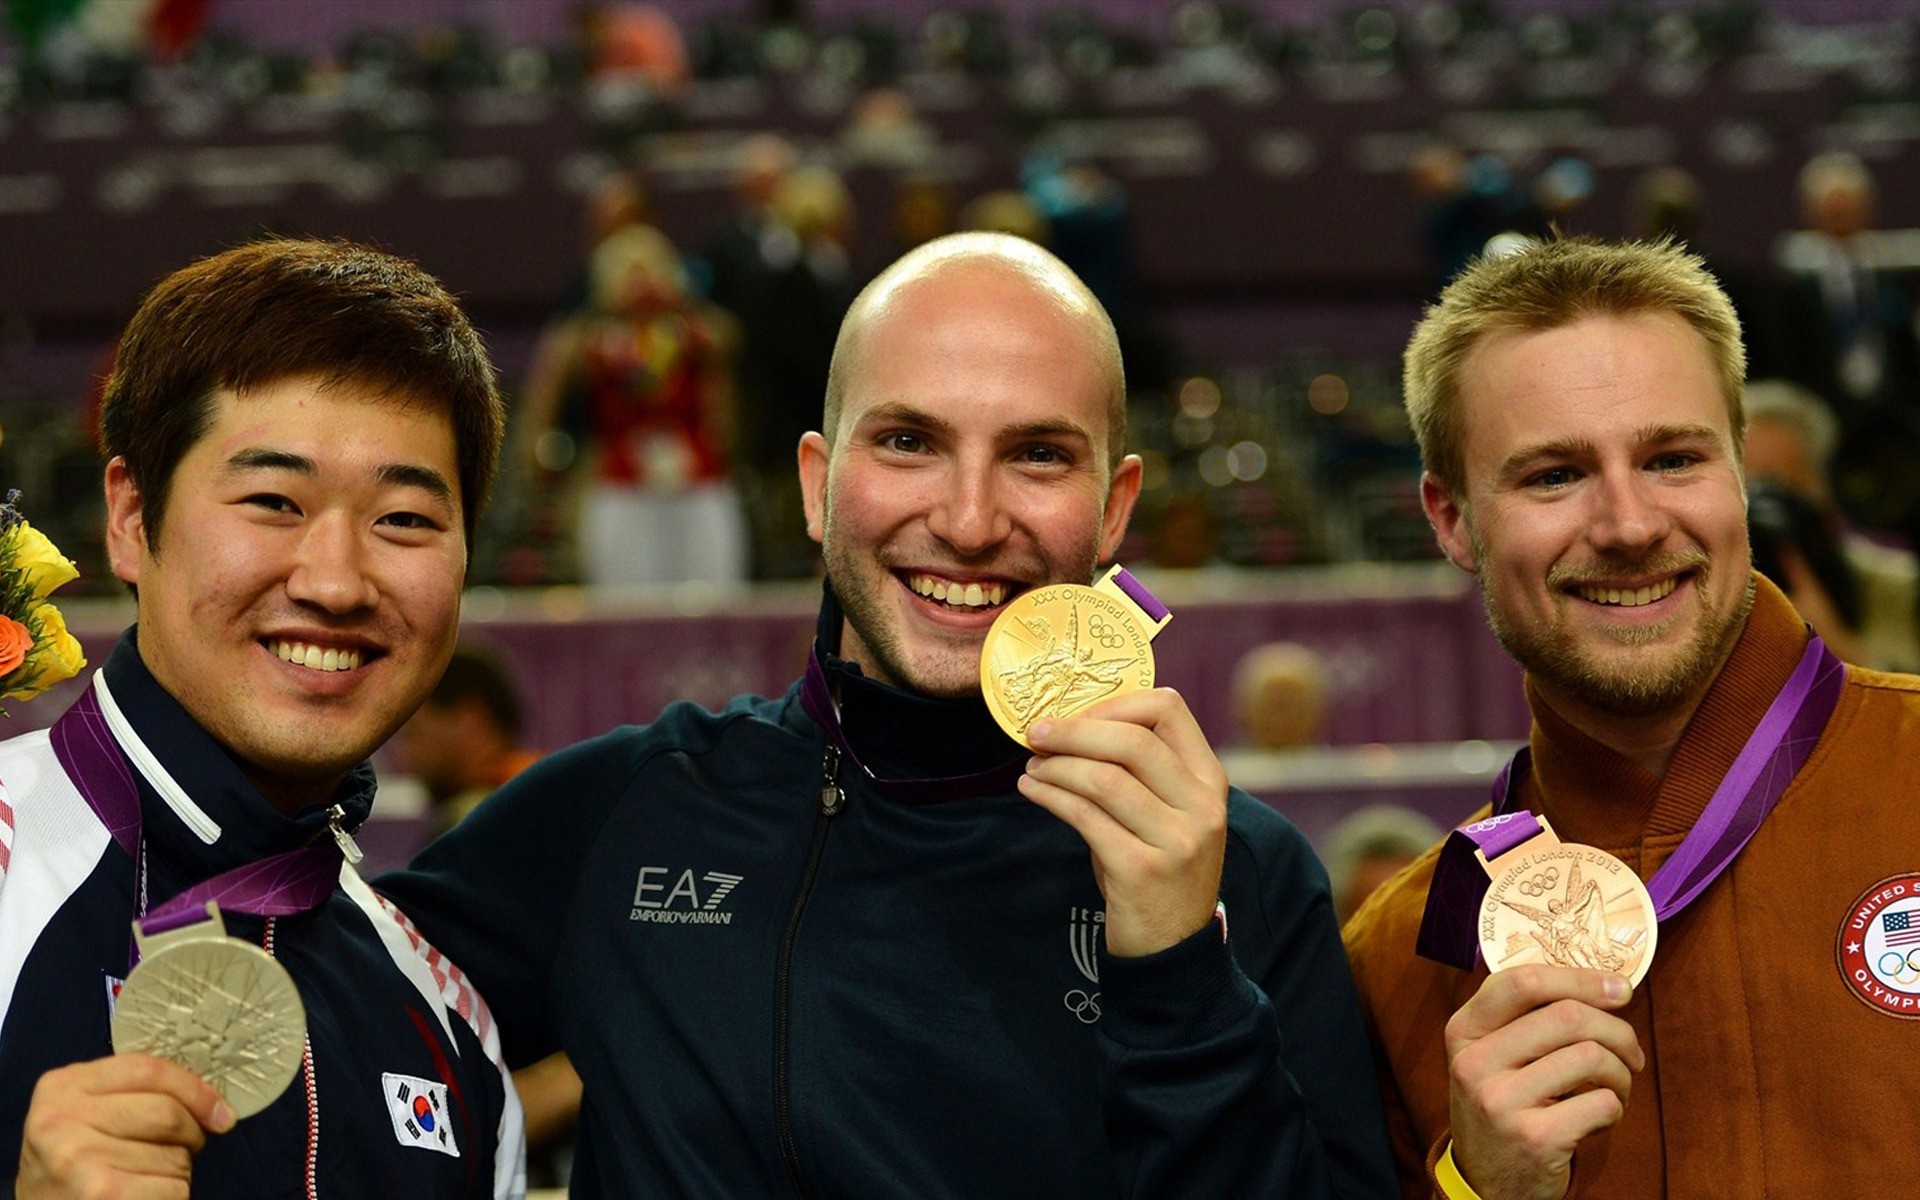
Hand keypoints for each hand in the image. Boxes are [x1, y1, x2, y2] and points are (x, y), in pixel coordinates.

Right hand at [17, 1053, 233, 1199]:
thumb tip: (214, 1103)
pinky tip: (143, 1196)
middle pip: (167, 1112)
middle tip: (184, 1148)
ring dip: (176, 1170)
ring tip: (144, 1177)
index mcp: (64, 1086)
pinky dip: (171, 1195)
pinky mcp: (100, 1193)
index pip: (149, 1069)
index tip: (220, 1110)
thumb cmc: (72, 1164)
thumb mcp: (84, 1115)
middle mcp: (64, 1118)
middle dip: (191, 1133)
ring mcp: (78, 1157)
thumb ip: (132, 1094)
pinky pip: (172, 1188)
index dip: (195, 1089)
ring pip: (175, 1155)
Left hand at [1019, 688, 1227, 957]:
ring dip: (1056, 766)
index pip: (1167, 709)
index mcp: (1209, 781)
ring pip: (1104, 779)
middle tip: (1035, 732)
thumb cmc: (1158, 868)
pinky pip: (1085, 817)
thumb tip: (1070, 725)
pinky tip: (1032, 790)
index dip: (1114, 705)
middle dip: (1073, 731)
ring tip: (1032, 766)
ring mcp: (1176, 840)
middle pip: (1131, 741)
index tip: (1076, 714)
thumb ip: (1138, 770)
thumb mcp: (1167, 813)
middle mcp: (1201, 807)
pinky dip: (1050, 797)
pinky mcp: (1141, 869)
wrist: (1171, 946)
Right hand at [1444, 966, 1643, 1199]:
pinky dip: (1615, 1107)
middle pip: (1567, 1016)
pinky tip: (1600, 1117)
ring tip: (1616, 1088)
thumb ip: (1527, 1018)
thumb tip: (1607, 984)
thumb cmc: (1504, 1105)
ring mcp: (1500, 1102)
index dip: (1579, 979)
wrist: (1485, 1181)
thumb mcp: (1493, 1056)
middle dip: (1617, 1031)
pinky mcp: (1534, 1138)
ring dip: (1621, 1073)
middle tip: (1631, 1052)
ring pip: (1590, 1057)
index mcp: (1463, 1031)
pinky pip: (1601, 1102)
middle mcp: (1474, 1063)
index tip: (1619, 988)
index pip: (1522, 982)